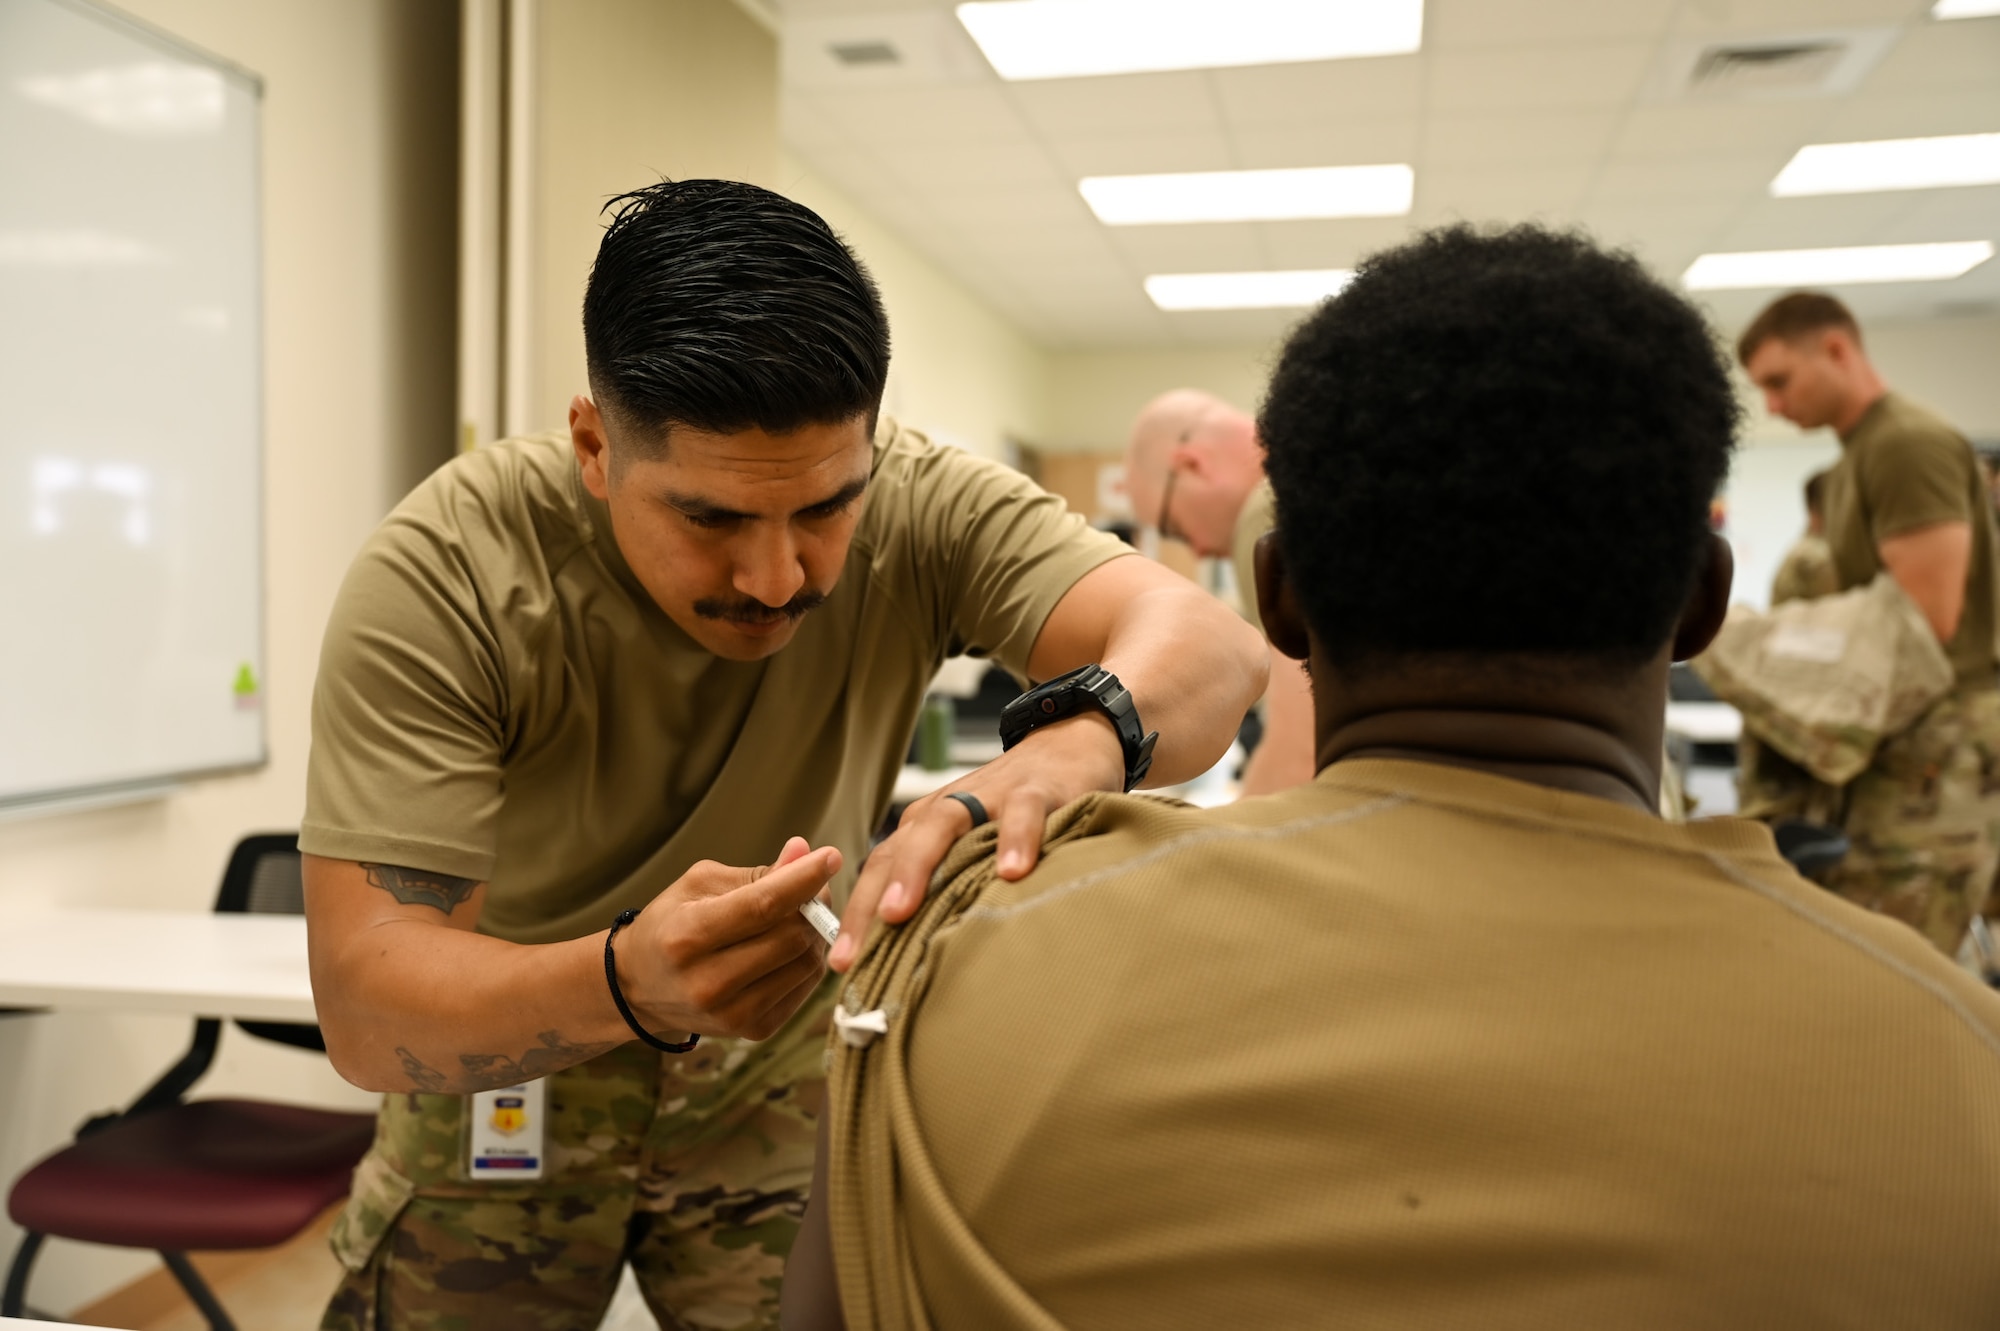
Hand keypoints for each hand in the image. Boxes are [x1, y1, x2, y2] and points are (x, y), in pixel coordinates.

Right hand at [616, 836, 839, 1040]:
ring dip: (816, 933)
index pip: (762, 906)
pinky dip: (809, 959)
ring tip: (803, 914)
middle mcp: (708, 982)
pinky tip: (794, 945)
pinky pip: (805, 988)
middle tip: (814, 885)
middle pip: (791, 937)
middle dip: (814, 904)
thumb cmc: (671, 924)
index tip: (831, 856)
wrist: (639, 986)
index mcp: (688, 936)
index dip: (803, 879)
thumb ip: (755, 873)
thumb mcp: (699, 885)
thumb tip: (803, 852)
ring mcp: (732, 1013)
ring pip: (805, 963)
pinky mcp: (753, 1030)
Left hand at [828, 713, 1123, 970]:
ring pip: (943, 825)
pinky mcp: (1036, 790)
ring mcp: (989, 797)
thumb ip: (950, 889)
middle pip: (897, 851)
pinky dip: (1015, 839)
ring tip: (901, 912)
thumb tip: (920, 958)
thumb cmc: (1015, 813)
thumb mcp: (976, 848)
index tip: (840, 964)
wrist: (1069, 746)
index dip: (856, 915)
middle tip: (855, 949)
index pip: (879, 870)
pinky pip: (1022, 813)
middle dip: (871, 900)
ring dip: (917, 867)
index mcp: (925, 828)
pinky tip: (1011, 872)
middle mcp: (947, 811)